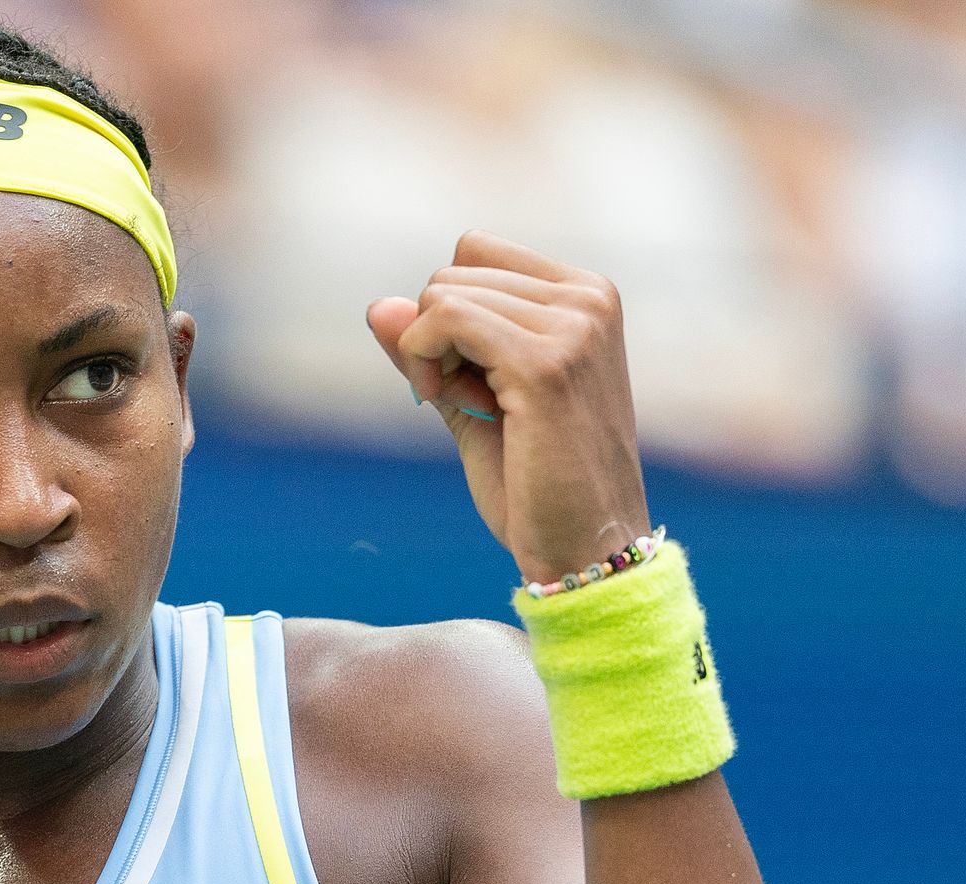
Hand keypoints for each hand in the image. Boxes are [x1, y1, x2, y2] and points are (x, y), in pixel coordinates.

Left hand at [367, 230, 650, 583]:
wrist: (583, 550)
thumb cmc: (536, 483)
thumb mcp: (472, 398)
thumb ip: (430, 348)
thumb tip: (376, 306)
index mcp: (586, 295)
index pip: (475, 251)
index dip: (447, 309)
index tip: (463, 371)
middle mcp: (589, 297)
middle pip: (453, 269)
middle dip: (432, 334)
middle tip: (461, 397)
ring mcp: (574, 326)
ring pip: (442, 292)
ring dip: (425, 353)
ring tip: (462, 405)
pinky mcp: (546, 363)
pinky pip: (443, 316)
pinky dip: (421, 359)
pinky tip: (441, 402)